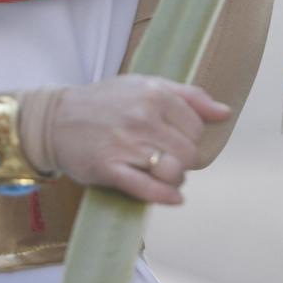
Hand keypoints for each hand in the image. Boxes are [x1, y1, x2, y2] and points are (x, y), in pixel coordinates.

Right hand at [46, 75, 230, 204]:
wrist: (56, 119)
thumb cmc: (106, 102)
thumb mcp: (146, 85)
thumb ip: (189, 96)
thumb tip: (225, 113)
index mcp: (155, 94)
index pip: (197, 128)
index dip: (190, 138)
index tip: (175, 140)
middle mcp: (142, 117)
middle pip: (188, 153)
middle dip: (183, 160)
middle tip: (166, 158)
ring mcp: (126, 144)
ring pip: (173, 171)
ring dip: (173, 178)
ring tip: (162, 173)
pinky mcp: (110, 168)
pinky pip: (148, 188)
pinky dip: (164, 196)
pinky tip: (172, 197)